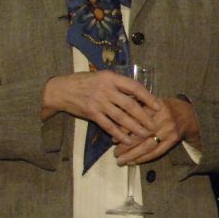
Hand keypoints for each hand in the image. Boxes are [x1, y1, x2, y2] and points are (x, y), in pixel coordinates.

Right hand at [42, 70, 160, 142]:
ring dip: (135, 127)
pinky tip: (127, 140)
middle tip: (154, 126)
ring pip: (121, 117)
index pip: (134, 87)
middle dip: (144, 116)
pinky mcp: (91, 114)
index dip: (148, 97)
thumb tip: (139, 94)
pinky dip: (119, 134)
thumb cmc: (84, 82)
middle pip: (130, 105)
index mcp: (111, 78)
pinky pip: (108, 126)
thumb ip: (118, 84)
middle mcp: (106, 89)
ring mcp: (98, 102)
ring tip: (145, 134)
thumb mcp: (102, 77)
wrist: (60, 90)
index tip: (158, 106)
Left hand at [115, 96, 199, 164]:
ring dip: (133, 155)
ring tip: (121, 160)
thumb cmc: (165, 107)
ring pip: (148, 146)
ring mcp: (169, 131)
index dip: (123, 131)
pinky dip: (144, 158)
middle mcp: (163, 118)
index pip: (136, 121)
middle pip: (141, 135)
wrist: (188, 113)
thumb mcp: (151, 102)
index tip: (113, 139)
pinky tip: (134, 162)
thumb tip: (116, 122)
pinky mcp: (173, 140)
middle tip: (115, 153)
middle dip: (125, 146)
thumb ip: (136, 109)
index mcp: (154, 107)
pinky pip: (157, 152)